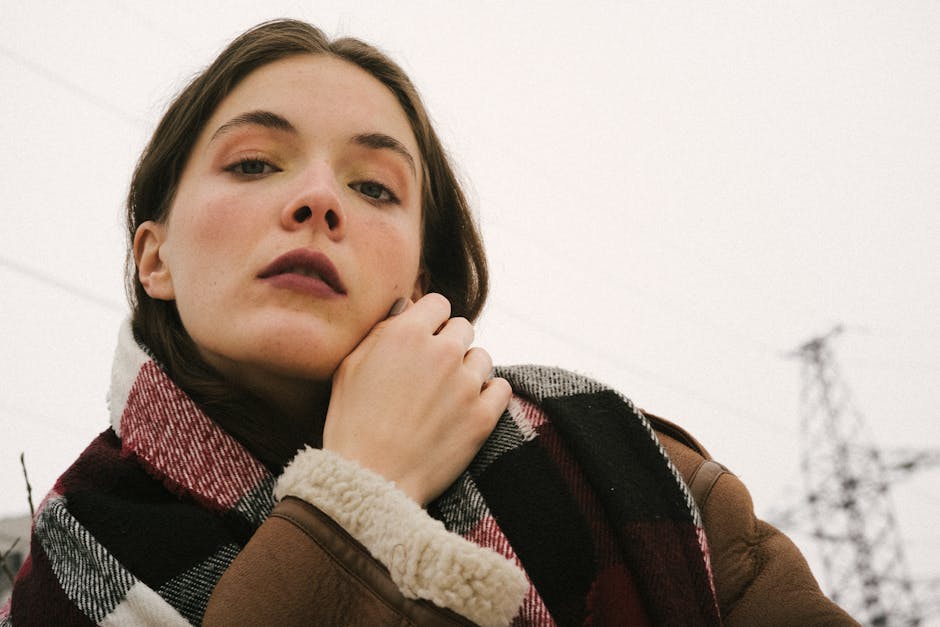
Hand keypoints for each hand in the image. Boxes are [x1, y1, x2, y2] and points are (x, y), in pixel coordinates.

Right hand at [322, 293, 510, 505]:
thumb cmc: (350, 424)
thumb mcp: (350, 367)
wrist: (370, 480)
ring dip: (468, 370)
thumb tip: (407, 308)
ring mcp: (466, 384)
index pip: (438, 303)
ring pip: (482, 358)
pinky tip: (469, 407)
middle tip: (433, 371)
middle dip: (449, 344)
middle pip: (463, 328)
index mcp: (407, 334)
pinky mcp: (483, 416)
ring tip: (447, 395)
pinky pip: (501, 388)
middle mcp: (442, 352)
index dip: (430, 320)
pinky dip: (489, 395)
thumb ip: (382, 331)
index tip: (424, 338)